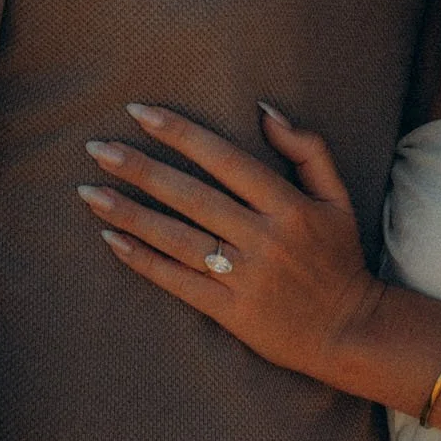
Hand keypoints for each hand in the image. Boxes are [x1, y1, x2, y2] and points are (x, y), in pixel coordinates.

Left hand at [78, 102, 379, 383]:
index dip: (181, 133)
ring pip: (177, 239)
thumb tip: (265, 110)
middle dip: (140, 169)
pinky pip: (178, 282)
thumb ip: (307, 149)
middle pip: (191, 197)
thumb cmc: (339, 257)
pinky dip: (143, 260)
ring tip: (90, 192)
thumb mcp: (337, 197)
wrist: (349, 330)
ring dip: (130, 213)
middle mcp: (264, 239)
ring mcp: (245, 278)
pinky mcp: (231, 312)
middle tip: (98, 148)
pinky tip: (112, 239)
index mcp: (289, 206)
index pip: (225, 160)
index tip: (141, 113)